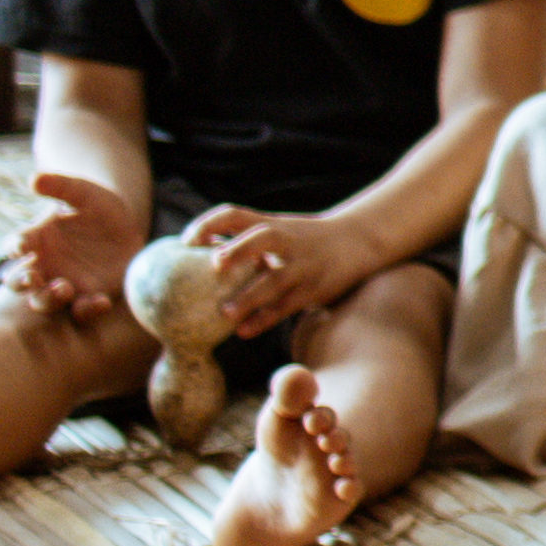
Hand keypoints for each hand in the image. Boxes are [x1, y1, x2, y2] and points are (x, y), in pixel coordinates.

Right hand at [8, 172, 138, 323]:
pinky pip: (80, 310)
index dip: (15, 246)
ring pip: (43, 301)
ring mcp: (63, 283)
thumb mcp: (84, 193)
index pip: (15, 245)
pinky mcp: (88, 296)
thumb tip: (34, 179)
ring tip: (64, 288)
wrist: (127, 228)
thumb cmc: (97, 207)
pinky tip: (100, 301)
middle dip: (22, 281)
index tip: (21, 247)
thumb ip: (61, 186)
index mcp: (36, 239)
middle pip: (18, 281)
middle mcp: (43, 266)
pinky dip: (86, 309)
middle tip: (33, 276)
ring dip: (48, 298)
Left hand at [177, 202, 367, 343]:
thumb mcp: (278, 229)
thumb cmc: (303, 239)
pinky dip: (264, 320)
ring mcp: (302, 265)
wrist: (358, 241)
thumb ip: (244, 241)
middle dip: (239, 249)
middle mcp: (287, 241)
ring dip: (249, 296)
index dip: (209, 224)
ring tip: (225, 313)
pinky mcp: (314, 289)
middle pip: (263, 237)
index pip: (235, 215)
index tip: (187, 242)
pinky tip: (243, 331)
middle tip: (214, 265)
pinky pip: (287, 306)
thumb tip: (194, 259)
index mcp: (271, 224)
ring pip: (276, 279)